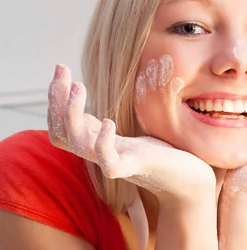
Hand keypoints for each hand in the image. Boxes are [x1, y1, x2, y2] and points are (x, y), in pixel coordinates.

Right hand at [47, 64, 216, 206]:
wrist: (189, 180)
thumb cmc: (161, 153)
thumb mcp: (128, 132)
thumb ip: (107, 122)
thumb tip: (97, 97)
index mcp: (96, 144)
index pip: (59, 126)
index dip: (54, 99)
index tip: (61, 69)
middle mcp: (100, 154)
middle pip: (60, 133)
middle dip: (56, 100)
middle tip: (62, 70)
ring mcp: (116, 161)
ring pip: (78, 144)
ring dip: (72, 114)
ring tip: (79, 86)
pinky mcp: (136, 168)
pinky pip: (109, 162)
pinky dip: (104, 143)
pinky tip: (108, 122)